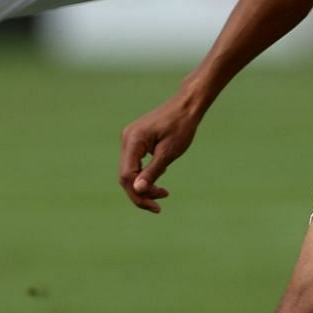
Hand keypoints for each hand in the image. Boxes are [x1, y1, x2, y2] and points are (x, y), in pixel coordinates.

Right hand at [118, 96, 205, 213]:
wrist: (187, 105)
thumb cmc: (181, 126)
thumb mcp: (169, 153)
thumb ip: (152, 172)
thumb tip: (137, 190)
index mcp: (133, 141)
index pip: (127, 176)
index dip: (138, 194)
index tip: (156, 206)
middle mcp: (127, 139)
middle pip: (126, 176)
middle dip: (141, 192)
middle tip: (159, 204)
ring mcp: (130, 138)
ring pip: (130, 171)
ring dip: (144, 184)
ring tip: (163, 192)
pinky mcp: (136, 139)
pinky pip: (135, 162)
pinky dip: (145, 173)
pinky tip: (161, 173)